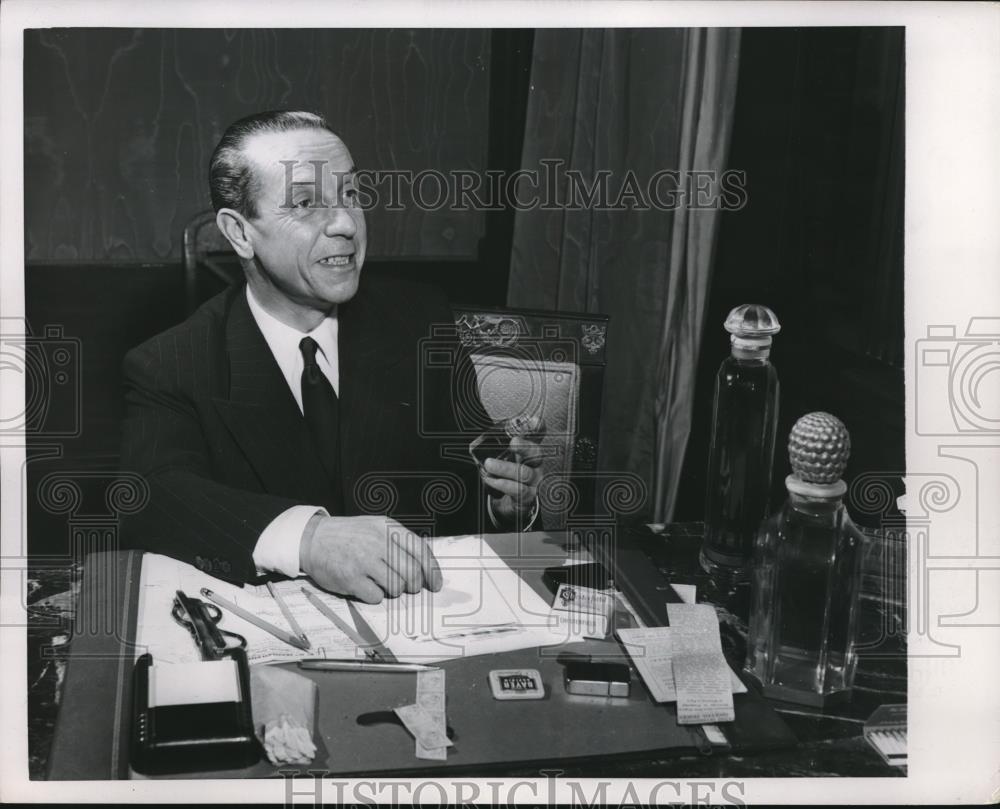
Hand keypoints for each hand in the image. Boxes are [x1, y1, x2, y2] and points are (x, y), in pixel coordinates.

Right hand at [299, 515, 442, 602]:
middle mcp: (378, 542)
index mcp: (388, 528)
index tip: (435, 584)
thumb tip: (425, 569)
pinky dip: (375, 596)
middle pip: (411, 572)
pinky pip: (376, 597)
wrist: (313, 539)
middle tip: (408, 587)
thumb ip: (399, 543)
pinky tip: (365, 586)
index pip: (420, 550)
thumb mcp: (377, 527)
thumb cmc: (350, 536)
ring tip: (381, 582)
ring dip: (393, 590)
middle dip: (414, 585)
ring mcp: (364, 561)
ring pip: (396, 586)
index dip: (432, 570)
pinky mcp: (351, 578)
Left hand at [481, 416, 544, 525]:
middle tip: (513, 442)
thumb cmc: (508, 479)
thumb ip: (497, 446)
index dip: (538, 428)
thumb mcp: (503, 460)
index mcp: (529, 452)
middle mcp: (535, 466)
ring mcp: (534, 483)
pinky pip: (519, 490)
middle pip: (536, 453)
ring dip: (505, 468)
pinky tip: (491, 479)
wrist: (508, 503)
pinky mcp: (528, 498)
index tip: (534, 422)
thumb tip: (487, 436)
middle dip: (525, 446)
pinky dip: (503, 484)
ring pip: (524, 473)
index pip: (537, 437)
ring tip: (489, 464)